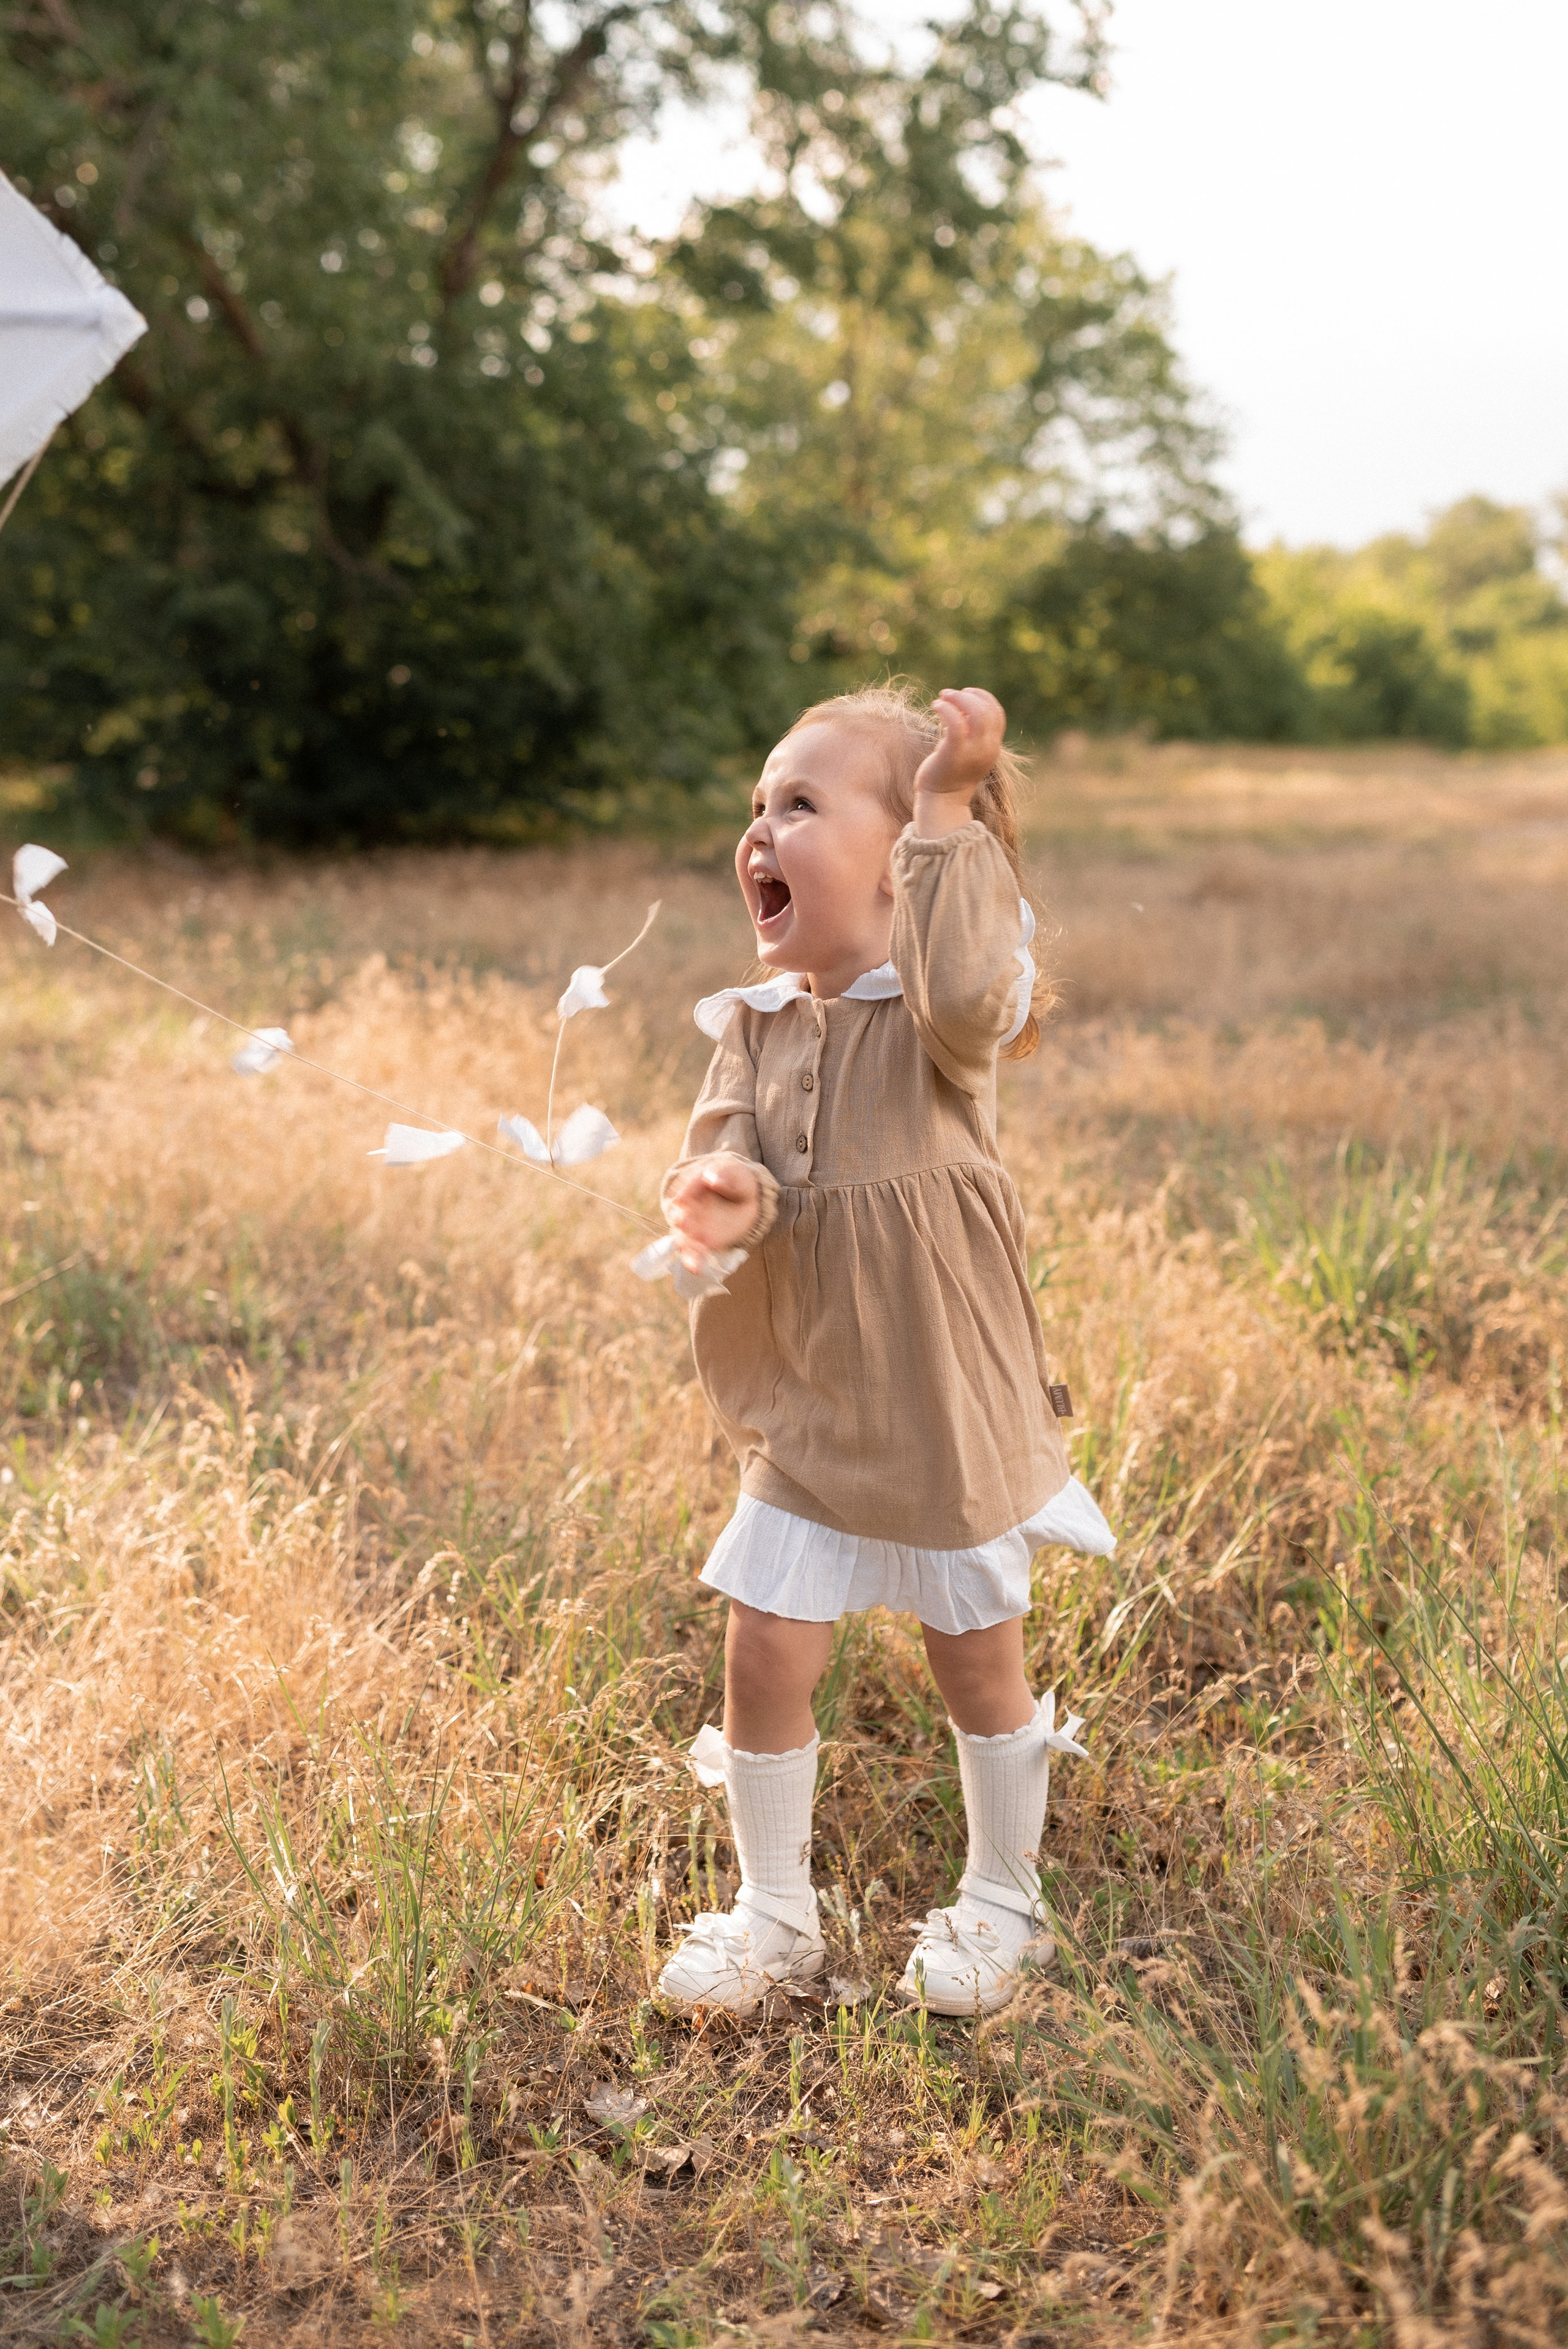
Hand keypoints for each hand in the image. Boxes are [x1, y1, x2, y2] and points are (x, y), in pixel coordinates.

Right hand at [664, 1156, 760, 1269]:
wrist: (743, 1196)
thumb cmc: (736, 1180)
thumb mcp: (736, 1173)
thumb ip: (725, 1175)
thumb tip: (711, 1179)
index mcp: (690, 1185)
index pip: (683, 1189)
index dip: (683, 1194)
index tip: (683, 1199)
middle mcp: (686, 1208)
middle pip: (678, 1215)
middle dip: (681, 1219)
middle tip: (684, 1223)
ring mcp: (691, 1227)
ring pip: (682, 1238)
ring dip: (686, 1246)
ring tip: (694, 1252)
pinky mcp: (700, 1243)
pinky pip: (692, 1254)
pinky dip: (692, 1261)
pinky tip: (697, 1269)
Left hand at [914, 686, 1006, 800]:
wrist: (942, 802)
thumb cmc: (950, 774)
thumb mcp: (967, 752)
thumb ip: (970, 733)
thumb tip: (960, 707)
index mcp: (992, 747)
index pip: (997, 714)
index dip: (983, 698)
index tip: (966, 694)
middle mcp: (987, 749)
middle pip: (987, 711)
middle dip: (968, 696)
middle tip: (949, 694)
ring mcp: (972, 752)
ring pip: (976, 713)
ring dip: (958, 699)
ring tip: (942, 697)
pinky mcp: (954, 754)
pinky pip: (955, 723)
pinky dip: (946, 709)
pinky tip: (936, 706)